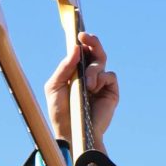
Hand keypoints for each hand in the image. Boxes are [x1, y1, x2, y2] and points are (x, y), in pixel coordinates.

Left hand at [44, 32, 118, 148]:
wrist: (72, 132)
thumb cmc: (61, 112)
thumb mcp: (54, 86)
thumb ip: (64, 67)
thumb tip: (76, 49)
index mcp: (75, 72)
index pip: (81, 52)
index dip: (82, 42)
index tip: (78, 33)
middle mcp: (89, 75)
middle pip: (95, 51)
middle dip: (92, 41)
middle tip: (86, 37)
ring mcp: (101, 83)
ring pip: (102, 61)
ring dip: (93, 69)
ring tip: (87, 83)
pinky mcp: (111, 92)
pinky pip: (111, 75)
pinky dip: (101, 78)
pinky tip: (94, 88)